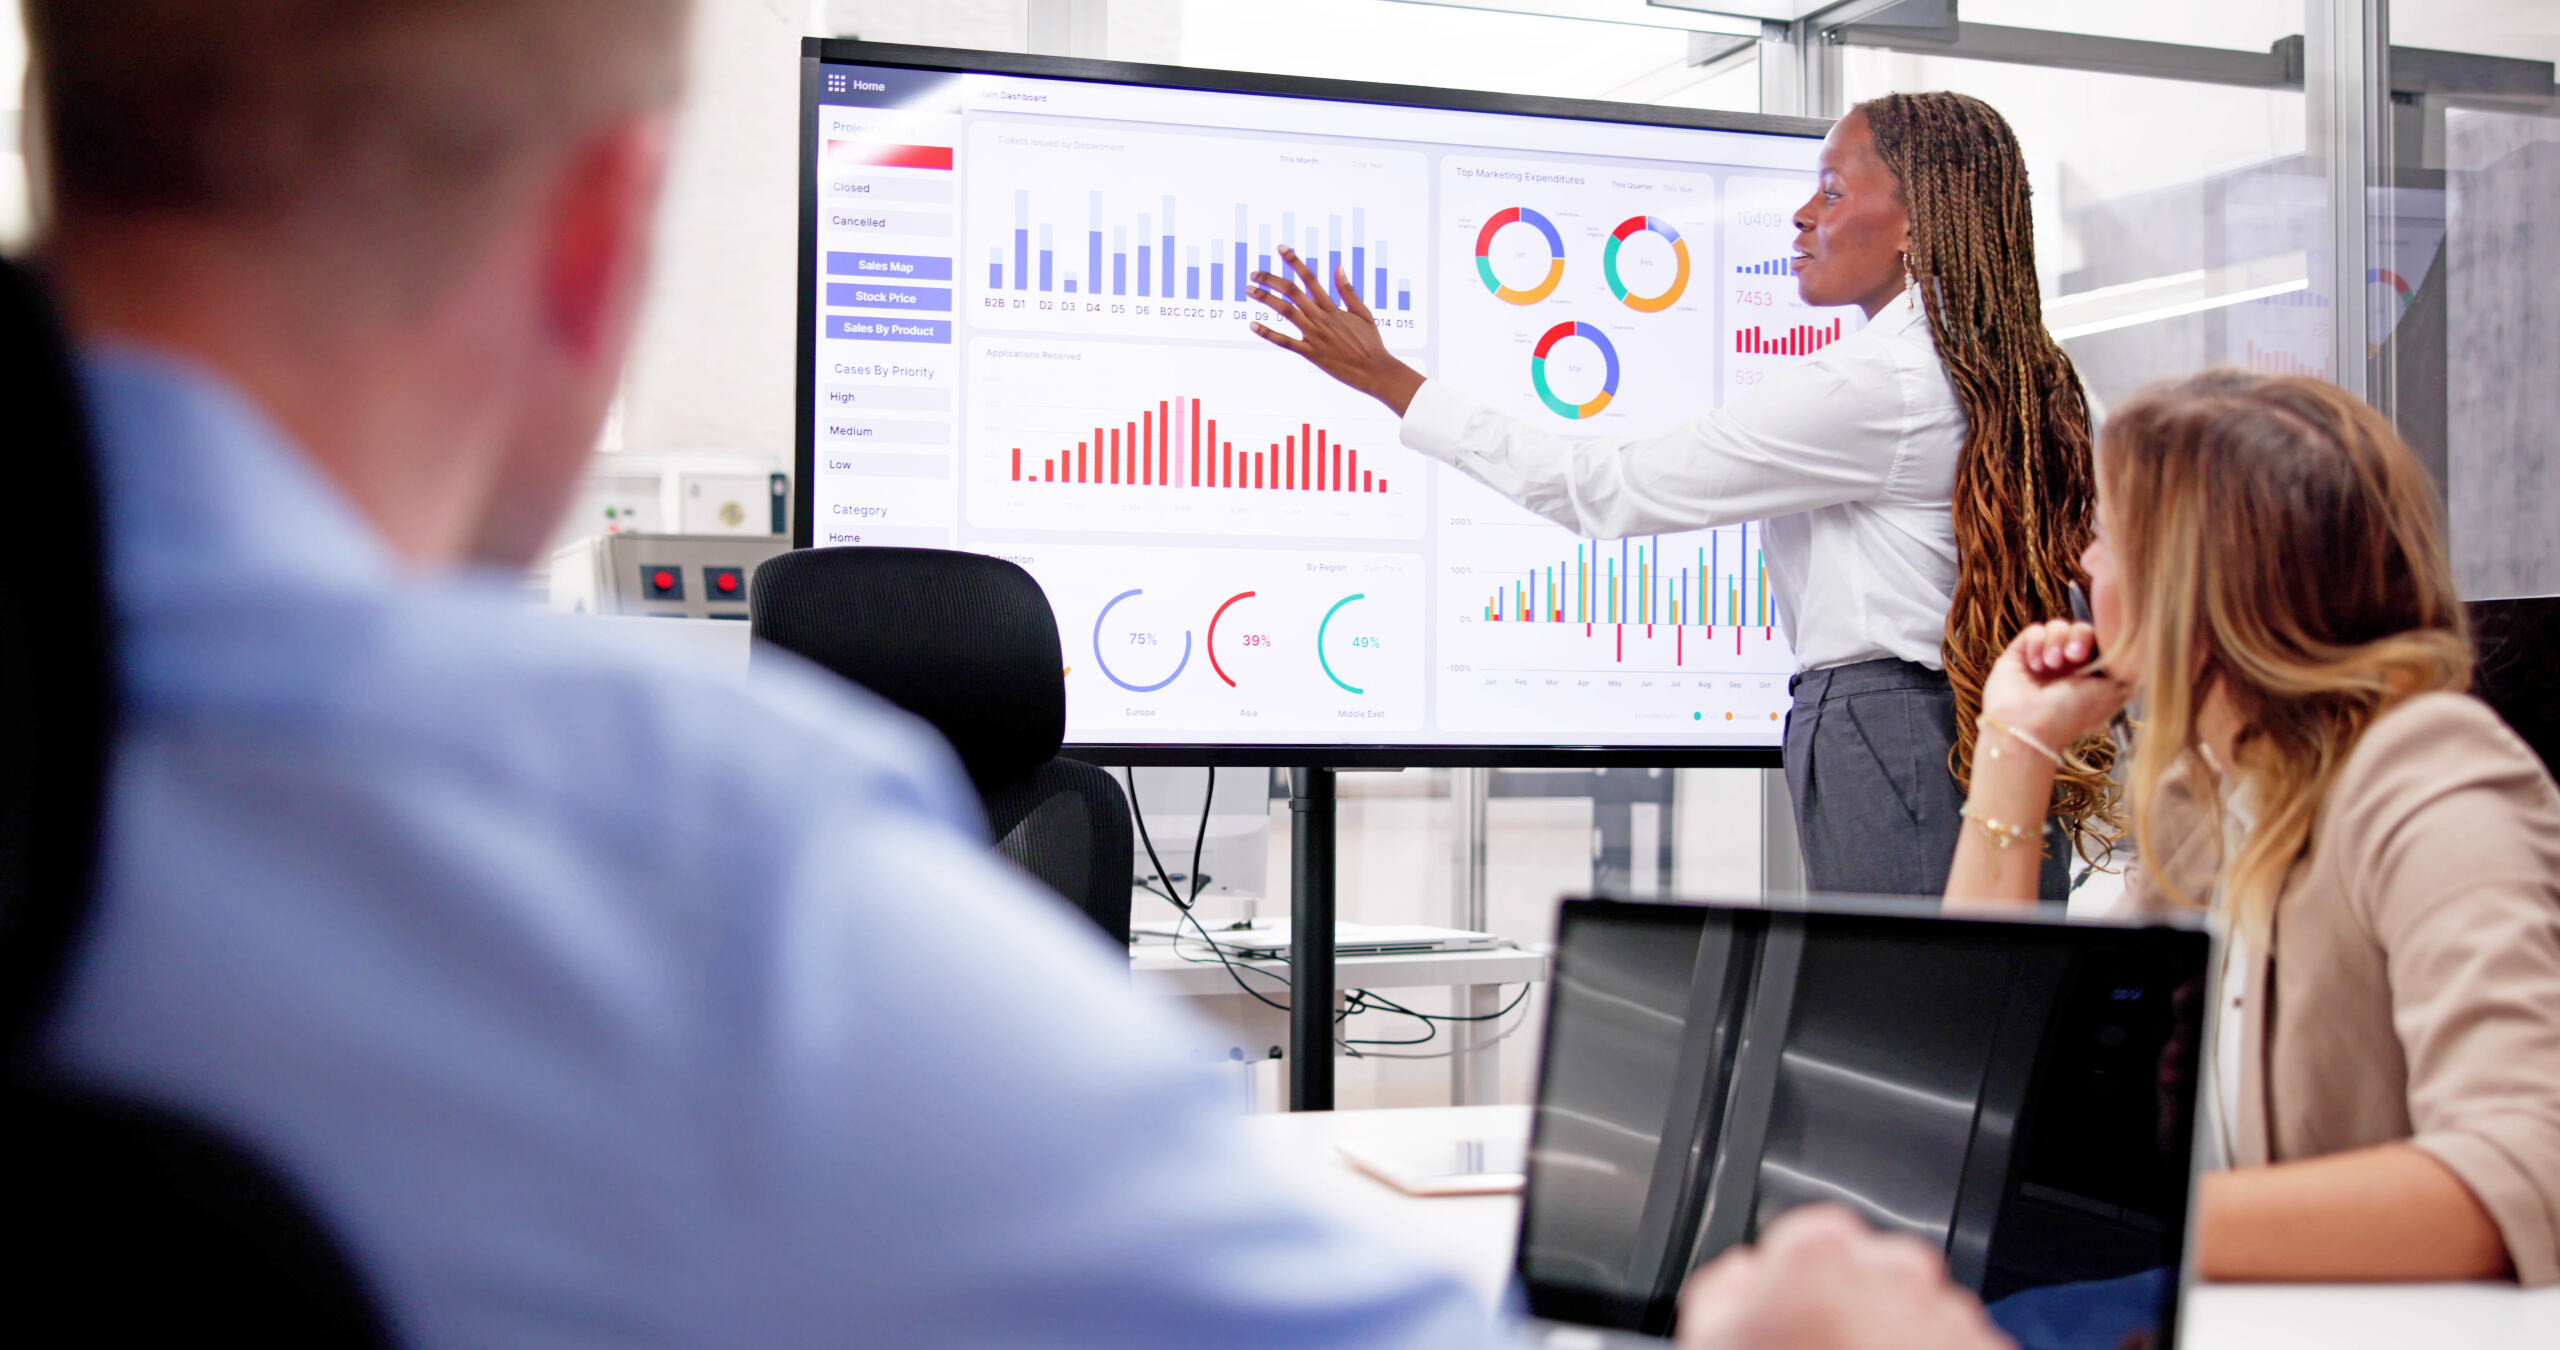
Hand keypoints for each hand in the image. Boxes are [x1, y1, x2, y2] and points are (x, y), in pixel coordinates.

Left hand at [1248, 246, 1426, 415]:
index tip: (1281, 249)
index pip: (1310, 278)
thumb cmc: (1371, 343)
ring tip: (1249, 290)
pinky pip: (1285, 342)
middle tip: (1254, 273)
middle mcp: (1322, 318)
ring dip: (1266, 299)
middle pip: (1292, 292)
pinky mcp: (1311, 354)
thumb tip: (1338, 267)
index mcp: (1333, 307)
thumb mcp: (1363, 313)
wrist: (1376, 371)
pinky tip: (1253, 325)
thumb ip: (1348, 290)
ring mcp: (1315, 336)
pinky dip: (1268, 333)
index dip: (1294, 261)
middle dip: (1271, 280)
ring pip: (1286, 312)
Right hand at [1675, 1206, 2010, 1349]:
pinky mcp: (1986, 1349)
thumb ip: (1725, 1287)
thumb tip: (1745, 1273)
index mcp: (1821, 1254)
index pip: (1808, 1236)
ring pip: (1916, 1309)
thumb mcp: (1712, 1340)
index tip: (1790, 1312)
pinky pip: (1957, 1345)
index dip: (1794, 1279)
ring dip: (1896, 1336)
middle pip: (1869, 1270)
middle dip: (1853, 1305)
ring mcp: (1949, 1314)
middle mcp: (1894, 1270)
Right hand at [1979, 619, 2131, 751]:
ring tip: (2050, 665)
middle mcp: (2068, 665)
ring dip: (2056, 642)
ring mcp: (2044, 658)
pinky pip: (2034, 630)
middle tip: (2074, 656)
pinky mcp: (2020, 653)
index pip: (2101, 641)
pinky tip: (2035, 665)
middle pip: (2081, 629)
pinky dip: (2037, 644)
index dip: (2101, 640)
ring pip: (2058, 627)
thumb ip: (2128, 670)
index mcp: (2091, 674)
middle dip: (2079, 638)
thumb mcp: (2112, 694)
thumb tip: (2134, 651)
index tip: (2096, 653)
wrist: (2029, 728)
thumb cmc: (2071, 715)